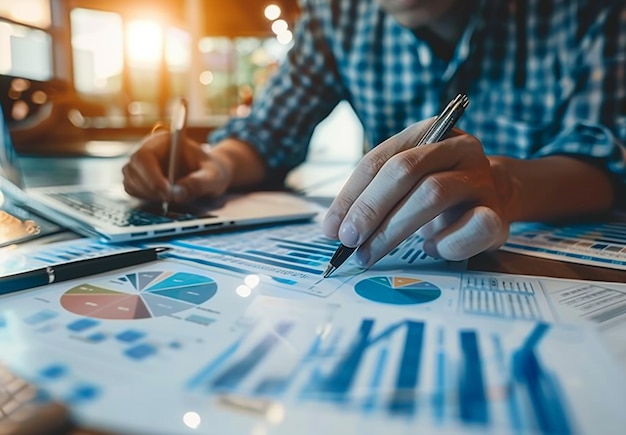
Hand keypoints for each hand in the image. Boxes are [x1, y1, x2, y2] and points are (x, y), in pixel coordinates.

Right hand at [122, 131, 231, 202]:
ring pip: (130, 181)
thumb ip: (198, 183)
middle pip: (132, 168)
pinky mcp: (139, 178)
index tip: (167, 192)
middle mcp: (147, 150)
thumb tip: (178, 194)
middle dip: (150, 188)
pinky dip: (145, 197)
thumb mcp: (212, 176)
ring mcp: (141, 164)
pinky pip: (132, 190)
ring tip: (172, 196)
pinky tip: (164, 197)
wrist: (209, 174)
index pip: (145, 155)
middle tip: (171, 199)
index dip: (152, 175)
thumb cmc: (211, 170)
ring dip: (148, 194)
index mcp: (163, 141)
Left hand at [322, 119, 511, 264]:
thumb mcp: (406, 182)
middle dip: (370, 209)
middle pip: (405, 171)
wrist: (497, 195)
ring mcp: (482, 179)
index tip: (331, 227)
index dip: (351, 195)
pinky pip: (469, 228)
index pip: (380, 159)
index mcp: (429, 132)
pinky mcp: (499, 214)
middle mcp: (459, 149)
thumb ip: (373, 196)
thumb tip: (334, 227)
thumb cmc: (437, 190)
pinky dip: (444, 243)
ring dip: (393, 230)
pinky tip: (431, 249)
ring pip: (432, 195)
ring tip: (369, 254)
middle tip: (348, 241)